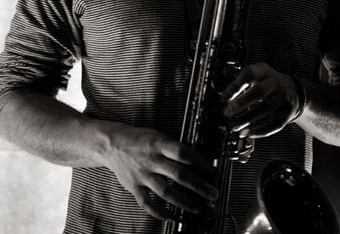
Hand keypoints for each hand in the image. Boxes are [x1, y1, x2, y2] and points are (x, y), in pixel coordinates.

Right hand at [103, 125, 217, 221]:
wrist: (112, 144)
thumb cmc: (139, 139)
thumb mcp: (157, 136)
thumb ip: (173, 148)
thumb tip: (194, 160)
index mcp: (159, 144)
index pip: (182, 153)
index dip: (199, 162)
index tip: (211, 171)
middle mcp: (151, 160)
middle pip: (178, 174)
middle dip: (198, 186)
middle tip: (212, 194)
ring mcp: (142, 175)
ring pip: (166, 191)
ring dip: (184, 202)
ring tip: (198, 208)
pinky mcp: (134, 187)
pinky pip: (148, 203)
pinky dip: (160, 212)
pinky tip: (172, 217)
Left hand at [221, 62, 300, 137]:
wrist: (293, 89)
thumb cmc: (268, 82)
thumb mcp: (256, 73)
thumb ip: (239, 74)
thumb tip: (225, 72)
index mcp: (264, 72)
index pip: (249, 75)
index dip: (236, 86)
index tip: (224, 97)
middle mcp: (274, 83)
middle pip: (259, 91)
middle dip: (241, 103)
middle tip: (227, 112)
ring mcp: (282, 98)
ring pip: (265, 109)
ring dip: (247, 119)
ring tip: (233, 126)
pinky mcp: (287, 112)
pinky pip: (275, 124)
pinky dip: (262, 131)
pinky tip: (250, 133)